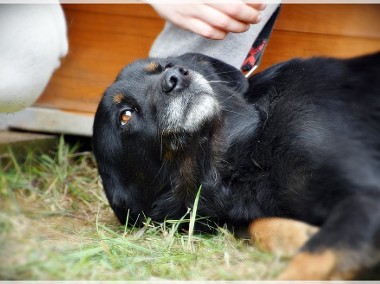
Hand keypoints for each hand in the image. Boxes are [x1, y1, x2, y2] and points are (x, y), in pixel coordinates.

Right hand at [151, 1, 265, 39]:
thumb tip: (242, 0)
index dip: (252, 1)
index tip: (261, 4)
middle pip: (232, 9)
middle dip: (249, 15)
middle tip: (256, 17)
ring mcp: (192, 11)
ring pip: (221, 23)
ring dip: (237, 27)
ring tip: (244, 26)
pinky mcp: (184, 22)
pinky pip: (206, 32)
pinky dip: (219, 34)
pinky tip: (225, 33)